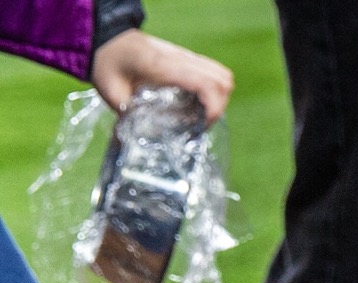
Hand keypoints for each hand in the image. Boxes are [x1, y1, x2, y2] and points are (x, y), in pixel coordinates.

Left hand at [90, 30, 233, 124]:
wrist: (105, 38)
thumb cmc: (107, 63)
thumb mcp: (112, 93)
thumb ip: (128, 116)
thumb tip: (136, 141)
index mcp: (164, 66)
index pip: (207, 83)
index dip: (214, 108)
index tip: (201, 126)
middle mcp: (181, 58)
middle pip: (223, 80)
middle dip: (219, 106)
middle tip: (200, 123)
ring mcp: (186, 56)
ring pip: (222, 75)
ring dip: (218, 98)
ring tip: (199, 115)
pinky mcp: (187, 59)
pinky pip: (213, 73)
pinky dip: (212, 91)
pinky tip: (193, 103)